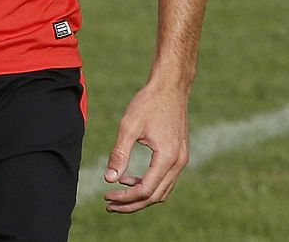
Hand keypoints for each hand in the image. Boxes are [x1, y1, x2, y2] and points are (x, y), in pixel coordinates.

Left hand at [102, 81, 189, 213]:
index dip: (125, 198)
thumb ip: (119, 154)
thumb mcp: (129, 126)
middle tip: (109, 204)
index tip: (107, 196)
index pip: (145, 190)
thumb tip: (109, 179)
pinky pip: (165, 179)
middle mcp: (179, 162)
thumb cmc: (149, 102)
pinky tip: (129, 178)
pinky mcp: (180, 154)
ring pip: (162, 191)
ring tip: (117, 194)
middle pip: (155, 196)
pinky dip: (149, 184)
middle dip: (131, 203)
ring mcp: (182, 159)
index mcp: (167, 158)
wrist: (171, 85)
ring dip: (140, 196)